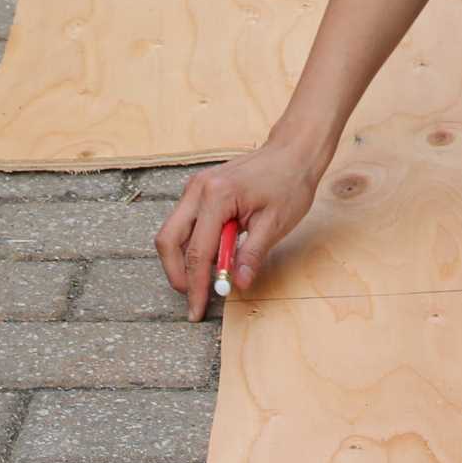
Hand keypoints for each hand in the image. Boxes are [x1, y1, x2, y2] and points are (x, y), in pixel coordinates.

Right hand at [154, 137, 325, 320]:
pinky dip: (192, 245)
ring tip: (207, 280)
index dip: (195, 285)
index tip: (197, 310)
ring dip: (184, 260)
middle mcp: (198, 189)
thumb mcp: (276, 223)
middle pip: (169, 240)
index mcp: (217, 195)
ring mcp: (196, 187)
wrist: (292, 152)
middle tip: (194, 297)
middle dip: (177, 273)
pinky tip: (214, 258)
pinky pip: (185, 223)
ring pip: (172, 232)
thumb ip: (252, 255)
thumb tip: (236, 284)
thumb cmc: (289, 183)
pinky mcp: (200, 190)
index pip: (197, 251)